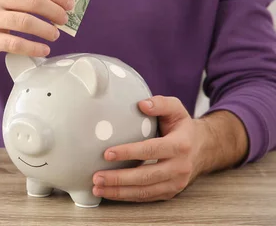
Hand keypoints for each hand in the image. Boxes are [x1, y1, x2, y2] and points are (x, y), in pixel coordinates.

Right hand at [0, 0, 73, 61]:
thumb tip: (61, 3)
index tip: (70, 4)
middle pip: (32, 2)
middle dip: (54, 11)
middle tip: (64, 20)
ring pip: (26, 22)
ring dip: (46, 29)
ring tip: (55, 35)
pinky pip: (16, 43)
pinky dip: (33, 47)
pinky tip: (44, 49)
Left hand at [91, 95, 208, 201]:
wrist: (203, 148)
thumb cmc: (182, 127)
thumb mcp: (176, 109)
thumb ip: (160, 103)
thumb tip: (142, 104)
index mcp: (180, 145)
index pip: (151, 150)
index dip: (129, 152)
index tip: (107, 154)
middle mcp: (179, 167)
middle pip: (146, 176)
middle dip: (119, 178)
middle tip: (97, 177)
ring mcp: (176, 183)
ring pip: (145, 191)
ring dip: (119, 192)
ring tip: (98, 187)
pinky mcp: (170, 192)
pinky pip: (146, 197)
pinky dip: (127, 196)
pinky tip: (110, 193)